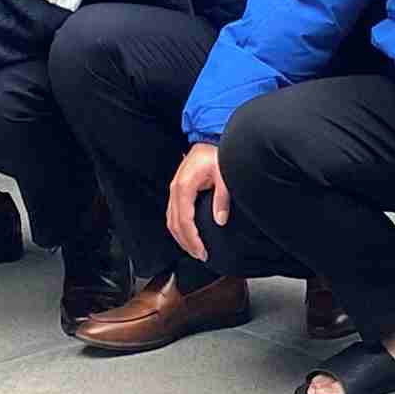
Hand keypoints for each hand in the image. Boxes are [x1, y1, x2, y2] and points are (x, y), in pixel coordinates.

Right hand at [166, 142, 226, 265]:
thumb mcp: (223, 174)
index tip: (202, 251)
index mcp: (184, 186)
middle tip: (200, 255)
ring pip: (171, 220)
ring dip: (181, 237)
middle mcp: (175, 189)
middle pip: (174, 224)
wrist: (208, 138)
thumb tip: (220, 220)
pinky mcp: (177, 189)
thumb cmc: (215, 154)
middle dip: (186, 243)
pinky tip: (188, 235)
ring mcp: (174, 189)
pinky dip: (179, 228)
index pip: (184, 220)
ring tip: (194, 250)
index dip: (192, 239)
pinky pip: (173, 214)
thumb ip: (222, 198)